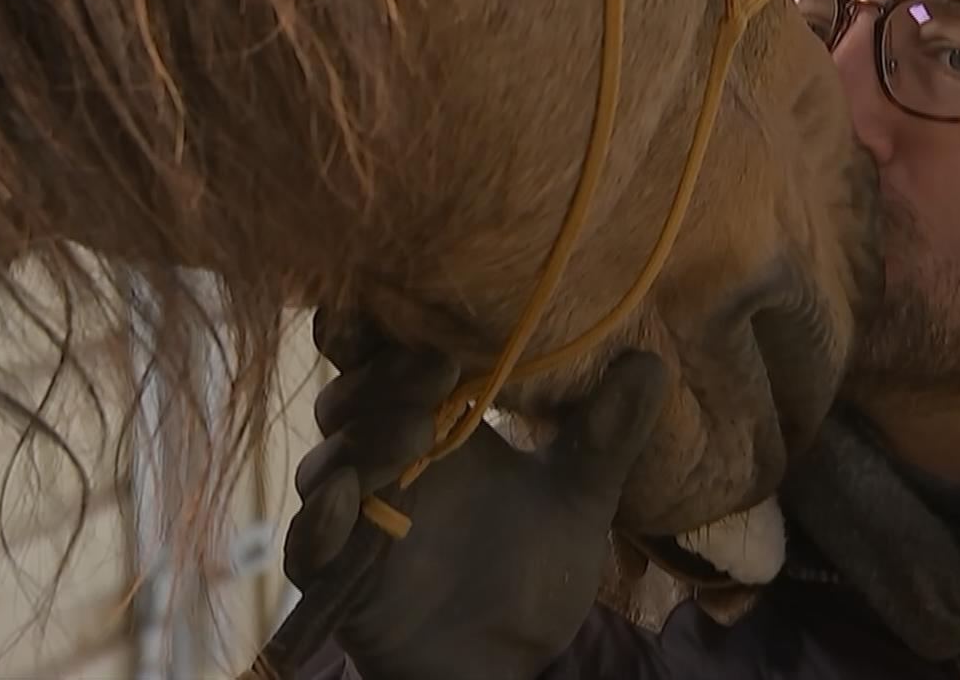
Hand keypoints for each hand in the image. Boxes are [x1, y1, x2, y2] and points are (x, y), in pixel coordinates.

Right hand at [284, 312, 669, 679]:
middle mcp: (383, 462)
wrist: (511, 662)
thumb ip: (607, 435)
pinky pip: (306, 545)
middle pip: (348, 399)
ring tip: (417, 435)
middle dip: (383, 380)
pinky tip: (345, 501)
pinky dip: (317, 521)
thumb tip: (653, 362)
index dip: (393, 331)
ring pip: (325, 464)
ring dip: (362, 442)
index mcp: (433, 425)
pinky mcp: (336, 576)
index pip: (389, 360)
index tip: (432, 315)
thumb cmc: (535, 571)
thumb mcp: (580, 498)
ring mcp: (354, 518)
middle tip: (437, 372)